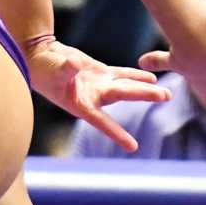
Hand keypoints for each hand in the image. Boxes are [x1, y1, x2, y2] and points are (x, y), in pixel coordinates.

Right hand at [26, 39, 162, 151]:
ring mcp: (98, 85)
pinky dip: (135, 75)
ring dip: (145, 88)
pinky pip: (121, 74)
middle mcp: (94, 97)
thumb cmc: (42, 69)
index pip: (102, 122)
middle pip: (124, 95)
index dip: (116, 134)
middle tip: (165, 96)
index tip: (132, 147)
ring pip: (126, 86)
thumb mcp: (51, 70)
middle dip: (144, 95)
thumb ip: (64, 69)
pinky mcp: (99, 72)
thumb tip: (73, 64)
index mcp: (81, 104)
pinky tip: (151, 77)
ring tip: (166, 93)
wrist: (39, 58)